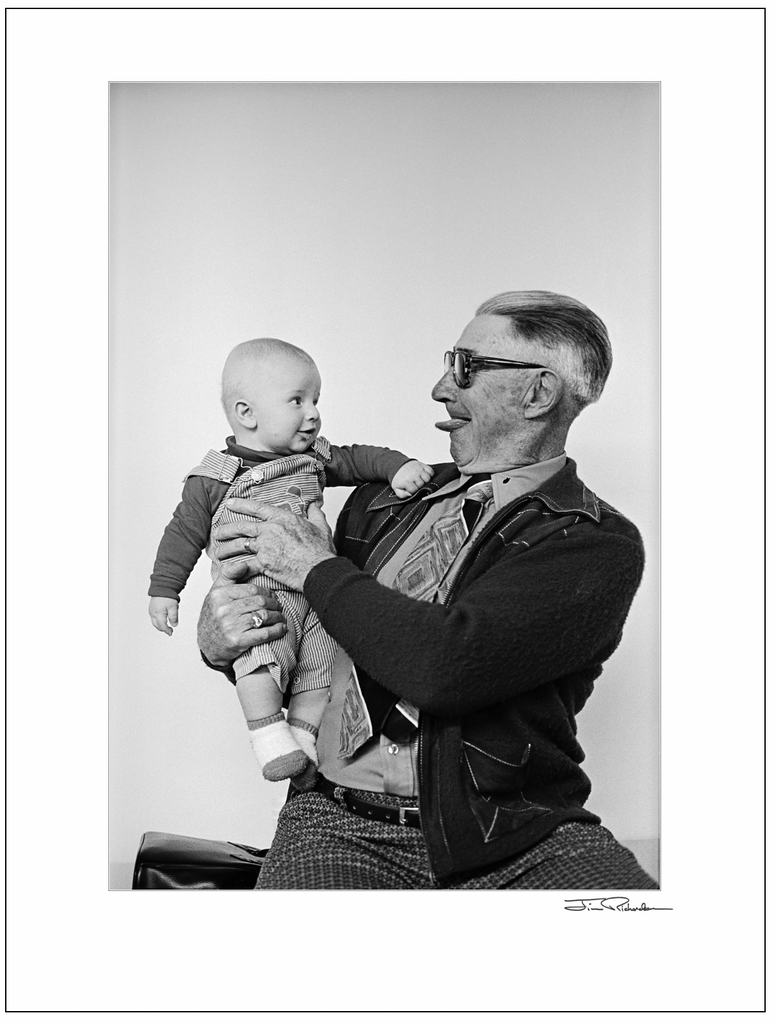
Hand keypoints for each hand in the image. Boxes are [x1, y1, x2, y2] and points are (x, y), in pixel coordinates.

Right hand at [149, 596, 178, 635]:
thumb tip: (174, 625)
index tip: (171, 633)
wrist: (162, 587)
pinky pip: (153, 617)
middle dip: (163, 629)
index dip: (167, 630)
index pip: (162, 626)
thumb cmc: (167, 596)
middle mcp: (153, 613)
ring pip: (154, 622)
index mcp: (158, 614)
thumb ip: (174, 617)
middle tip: (170, 631)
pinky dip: (158, 621)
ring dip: (160, 625)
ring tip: (167, 626)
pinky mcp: (151, 608)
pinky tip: (163, 620)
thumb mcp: (173, 607)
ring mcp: (151, 611)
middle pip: (157, 625)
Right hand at [197, 560, 287, 667]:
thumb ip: (228, 575)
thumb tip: (244, 564)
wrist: (207, 645)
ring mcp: (230, 626)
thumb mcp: (216, 593)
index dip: (267, 592)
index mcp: (219, 595)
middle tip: (279, 606)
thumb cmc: (214, 617)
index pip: (252, 589)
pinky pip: (264, 633)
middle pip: (260, 602)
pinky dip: (277, 630)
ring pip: (264, 616)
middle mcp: (223, 610)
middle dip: (274, 604)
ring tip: (281, 617)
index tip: (273, 595)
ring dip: (278, 616)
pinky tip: (281, 628)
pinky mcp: (237, 641)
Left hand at [213, 499, 335, 590]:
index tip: (229, 504)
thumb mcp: (321, 526)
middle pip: (242, 527)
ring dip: (226, 549)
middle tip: (217, 532)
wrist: (319, 570)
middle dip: (226, 529)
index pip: (257, 508)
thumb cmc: (320, 551)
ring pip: (239, 545)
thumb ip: (315, 513)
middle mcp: (270, 530)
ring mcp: (265, 547)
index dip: (241, 505)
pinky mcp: (263, 563)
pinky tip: (228, 570)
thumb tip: (315, 505)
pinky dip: (235, 568)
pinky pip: (244, 565)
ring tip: (218, 552)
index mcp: (282, 518)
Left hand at [391, 460, 433, 498]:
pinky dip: (430, 474)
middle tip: (415, 484)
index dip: (413, 491)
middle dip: (419, 486)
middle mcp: (413, 474)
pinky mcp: (423, 465)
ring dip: (425, 481)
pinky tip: (424, 476)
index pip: (415, 490)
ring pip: (427, 478)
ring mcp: (418, 469)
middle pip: (422, 484)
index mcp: (406, 481)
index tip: (411, 488)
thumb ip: (402, 495)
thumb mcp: (397, 488)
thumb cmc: (400, 478)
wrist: (399, 466)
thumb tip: (410, 495)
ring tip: (420, 480)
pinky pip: (431, 471)